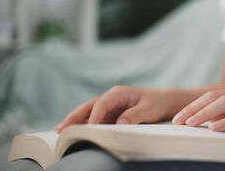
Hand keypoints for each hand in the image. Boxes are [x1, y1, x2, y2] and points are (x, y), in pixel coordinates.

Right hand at [56, 86, 172, 132]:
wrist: (164, 102)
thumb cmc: (156, 103)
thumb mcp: (148, 109)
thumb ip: (134, 115)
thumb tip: (119, 123)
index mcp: (119, 93)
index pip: (102, 104)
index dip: (94, 116)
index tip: (88, 127)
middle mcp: (111, 97)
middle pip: (89, 106)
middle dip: (75, 116)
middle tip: (61, 128)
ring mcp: (110, 105)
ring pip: (90, 112)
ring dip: (77, 121)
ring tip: (62, 131)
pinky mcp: (111, 113)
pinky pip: (96, 118)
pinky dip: (86, 124)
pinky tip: (78, 131)